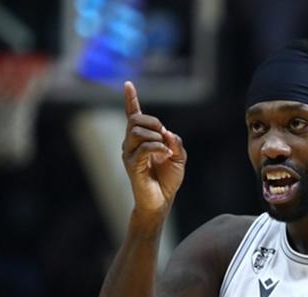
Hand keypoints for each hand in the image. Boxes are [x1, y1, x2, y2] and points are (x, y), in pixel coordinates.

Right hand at [121, 81, 186, 213]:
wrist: (162, 201)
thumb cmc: (168, 179)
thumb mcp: (179, 156)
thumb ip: (175, 141)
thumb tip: (167, 132)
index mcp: (141, 139)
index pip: (133, 115)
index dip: (130, 99)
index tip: (128, 84)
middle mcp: (131, 144)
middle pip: (135, 119)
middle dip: (153, 121)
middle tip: (165, 135)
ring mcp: (129, 154)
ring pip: (137, 131)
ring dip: (156, 136)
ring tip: (165, 150)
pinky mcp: (132, 165)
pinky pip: (143, 148)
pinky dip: (158, 148)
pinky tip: (166, 155)